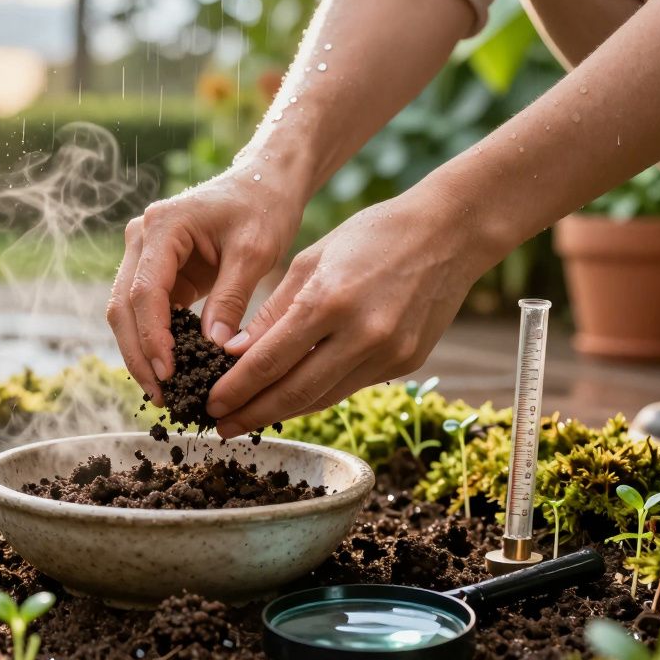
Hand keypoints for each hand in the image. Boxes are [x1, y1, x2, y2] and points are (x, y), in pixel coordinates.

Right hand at [106, 168, 303, 401]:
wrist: (263, 183)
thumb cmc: (262, 208)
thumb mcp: (255, 252)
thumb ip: (232, 298)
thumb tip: (214, 348)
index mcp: (163, 226)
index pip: (145, 291)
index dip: (153, 337)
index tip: (169, 374)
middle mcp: (142, 238)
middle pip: (123, 306)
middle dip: (138, 354)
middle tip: (161, 395)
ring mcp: (143, 254)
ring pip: (126, 312)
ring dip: (140, 352)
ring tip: (163, 392)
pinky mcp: (155, 270)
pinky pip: (144, 312)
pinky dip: (152, 341)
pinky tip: (169, 371)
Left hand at [206, 190, 496, 437]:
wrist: (449, 232)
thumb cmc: (371, 235)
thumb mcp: (310, 260)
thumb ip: (273, 312)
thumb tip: (235, 356)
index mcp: (330, 300)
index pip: (270, 360)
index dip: (236, 389)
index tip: (210, 404)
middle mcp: (363, 334)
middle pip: (295, 392)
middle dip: (252, 414)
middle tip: (220, 427)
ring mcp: (390, 354)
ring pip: (323, 398)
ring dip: (282, 412)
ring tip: (248, 418)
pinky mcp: (407, 363)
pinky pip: (349, 387)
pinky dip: (316, 394)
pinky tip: (291, 398)